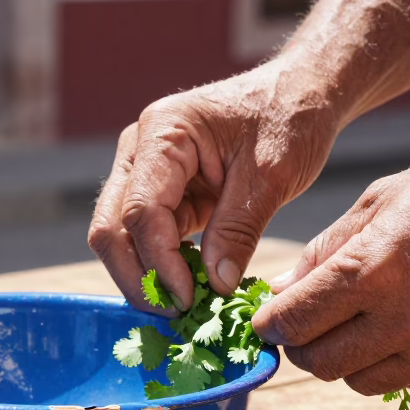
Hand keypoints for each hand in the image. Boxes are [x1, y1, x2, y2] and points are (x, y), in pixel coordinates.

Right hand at [87, 59, 340, 309]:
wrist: (298, 95)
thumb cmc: (289, 120)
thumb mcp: (272, 174)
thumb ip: (239, 228)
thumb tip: (215, 286)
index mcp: (164, 132)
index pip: (140, 210)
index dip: (160, 262)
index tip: (191, 300)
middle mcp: (139, 151)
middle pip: (110, 229)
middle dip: (138, 278)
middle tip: (177, 314)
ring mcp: (143, 174)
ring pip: (119, 240)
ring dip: (146, 277)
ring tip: (186, 306)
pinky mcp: (159, 195)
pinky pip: (145, 240)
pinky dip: (162, 268)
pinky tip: (191, 288)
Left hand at [252, 135, 409, 393]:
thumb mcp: (383, 198)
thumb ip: (325, 251)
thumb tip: (280, 290)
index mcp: (376, 268)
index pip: (295, 320)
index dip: (268, 325)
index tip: (264, 319)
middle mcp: (408, 316)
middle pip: (319, 363)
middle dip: (298, 348)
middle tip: (298, 327)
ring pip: (358, 381)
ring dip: (341, 359)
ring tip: (348, 326)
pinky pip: (404, 380)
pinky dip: (385, 362)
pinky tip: (394, 329)